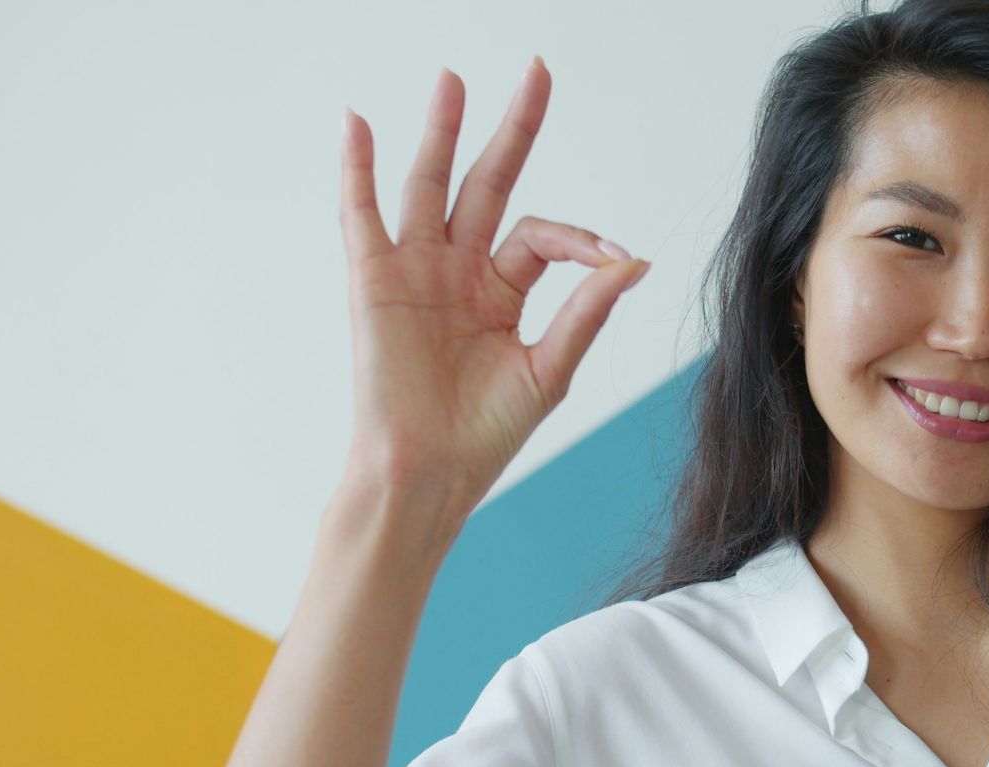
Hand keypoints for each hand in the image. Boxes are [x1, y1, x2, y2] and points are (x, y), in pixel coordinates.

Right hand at [337, 58, 648, 511]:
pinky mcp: (374, 281)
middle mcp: (459, 270)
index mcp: (502, 291)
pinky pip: (361, 214)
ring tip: (453, 79)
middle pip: (488, 182)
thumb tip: (632, 259)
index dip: (578, 238)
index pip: (541, 236)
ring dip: (442, 132)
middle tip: (536, 71)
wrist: (429, 473)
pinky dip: (356, 169)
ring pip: (430, 185)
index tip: (609, 255)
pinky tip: (357, 124)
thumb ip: (585, 311)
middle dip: (512, 129)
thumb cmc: (485, 435)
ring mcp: (415, 270)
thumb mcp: (550, 369)